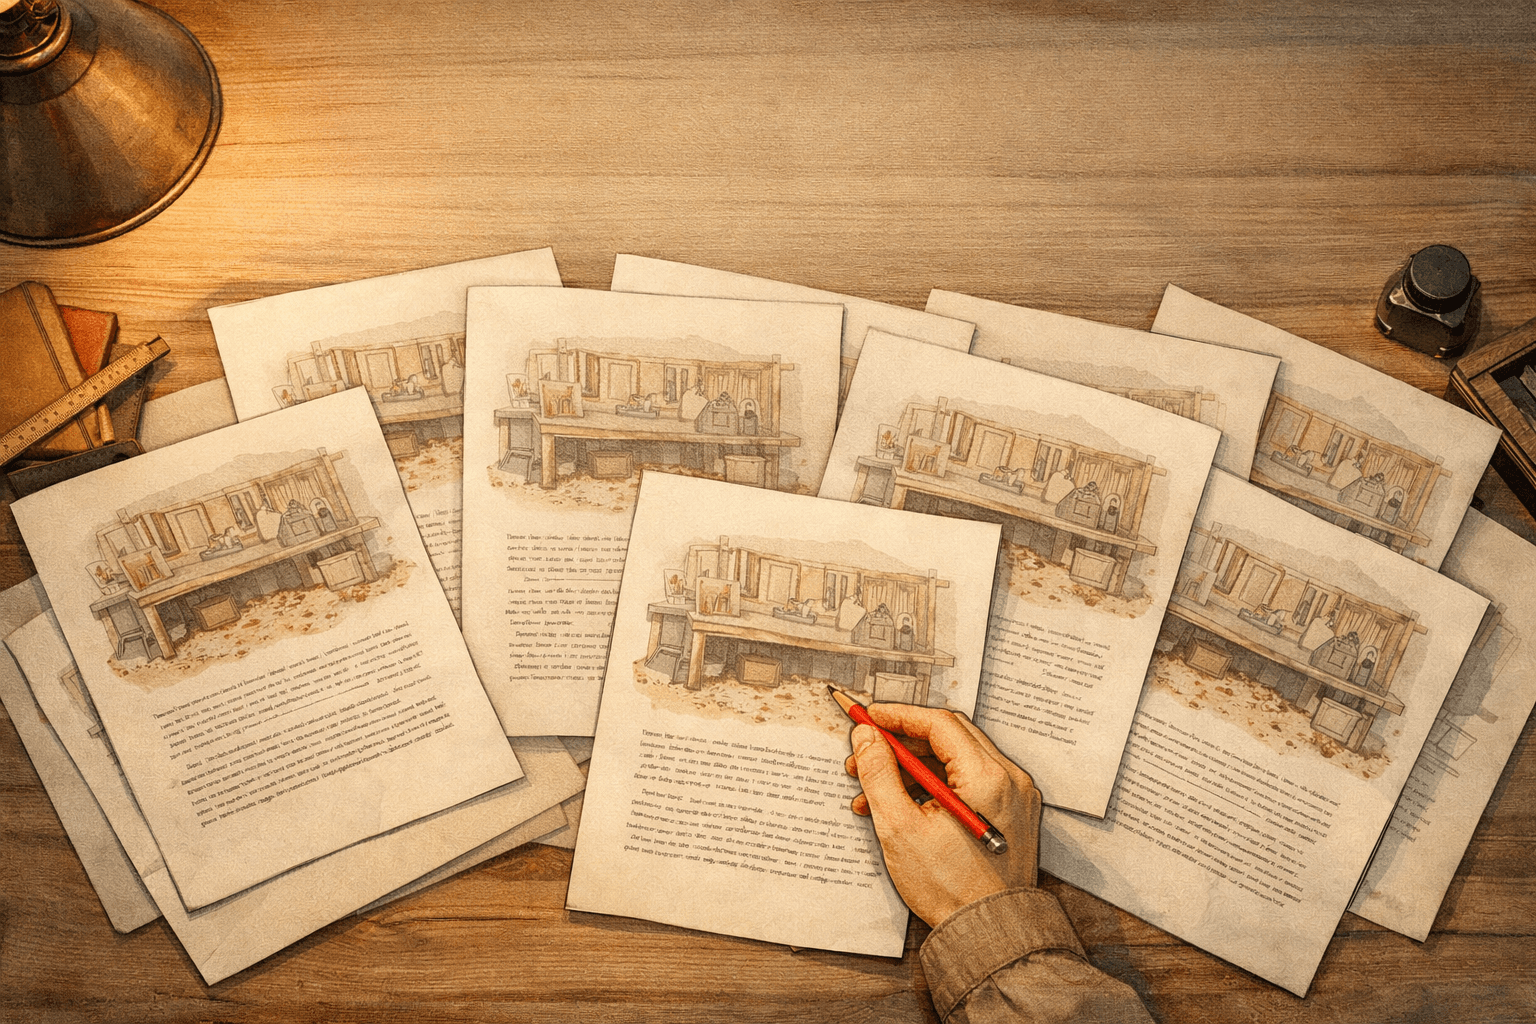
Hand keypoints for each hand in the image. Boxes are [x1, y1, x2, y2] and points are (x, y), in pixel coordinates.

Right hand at [844, 703, 1040, 926]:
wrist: (988, 933)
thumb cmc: (951, 888)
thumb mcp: (900, 827)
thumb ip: (879, 773)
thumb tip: (867, 736)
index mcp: (988, 777)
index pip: (939, 723)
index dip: (898, 716)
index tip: (869, 717)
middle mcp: (1008, 779)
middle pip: (948, 738)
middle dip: (901, 743)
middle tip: (865, 753)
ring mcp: (1013, 796)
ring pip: (955, 761)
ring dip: (912, 767)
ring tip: (873, 789)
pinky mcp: (1009, 813)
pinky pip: (967, 784)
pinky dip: (933, 787)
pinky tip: (901, 805)